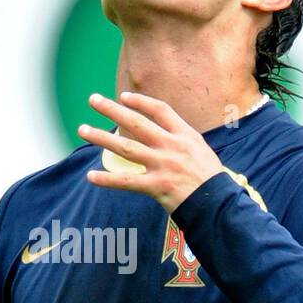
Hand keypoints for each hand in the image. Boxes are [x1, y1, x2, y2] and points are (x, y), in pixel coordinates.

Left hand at [78, 92, 223, 212]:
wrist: (220, 204)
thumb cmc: (211, 180)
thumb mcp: (202, 151)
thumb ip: (182, 141)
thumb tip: (165, 135)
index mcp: (185, 135)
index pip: (159, 110)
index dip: (140, 102)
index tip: (123, 97)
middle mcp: (172, 146)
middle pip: (136, 123)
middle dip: (112, 109)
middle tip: (93, 100)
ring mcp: (163, 166)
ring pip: (125, 147)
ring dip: (101, 137)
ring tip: (83, 129)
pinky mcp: (156, 187)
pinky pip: (126, 182)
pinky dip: (107, 180)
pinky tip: (91, 176)